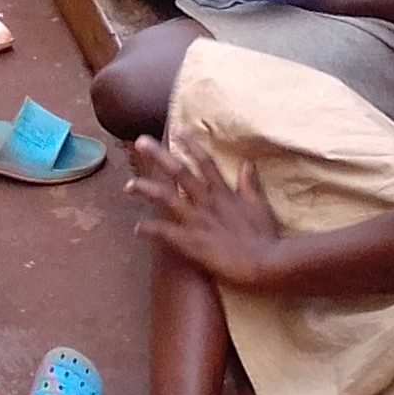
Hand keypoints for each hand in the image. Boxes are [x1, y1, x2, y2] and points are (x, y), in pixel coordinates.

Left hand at [127, 137, 283, 286]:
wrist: (265, 264)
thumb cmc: (265, 238)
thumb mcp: (260, 206)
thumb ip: (250, 184)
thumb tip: (247, 163)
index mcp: (223, 192)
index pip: (204, 162)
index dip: (191, 145)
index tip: (178, 131)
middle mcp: (206, 201)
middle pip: (179, 171)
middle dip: (158, 155)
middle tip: (140, 141)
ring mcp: (196, 220)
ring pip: (165, 197)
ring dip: (145, 189)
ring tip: (128, 185)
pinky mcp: (190, 242)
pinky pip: (163, 232)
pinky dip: (149, 229)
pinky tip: (137, 229)